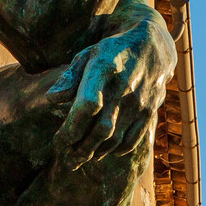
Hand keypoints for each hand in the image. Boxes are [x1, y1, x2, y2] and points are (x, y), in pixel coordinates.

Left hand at [46, 21, 176, 166]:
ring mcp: (139, 102)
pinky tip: (103, 152)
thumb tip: (52, 99)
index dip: (71, 128)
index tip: (58, 141)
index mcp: (104, 69)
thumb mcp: (87, 55)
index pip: (87, 106)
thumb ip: (69, 77)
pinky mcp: (150, 111)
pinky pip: (132, 139)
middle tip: (66, 159)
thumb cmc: (111, 52)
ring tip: (80, 159)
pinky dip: (116, 150)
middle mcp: (124, 87)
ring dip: (96, 152)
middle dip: (81, 149)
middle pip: (100, 129)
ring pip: (115, 138)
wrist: (153, 47)